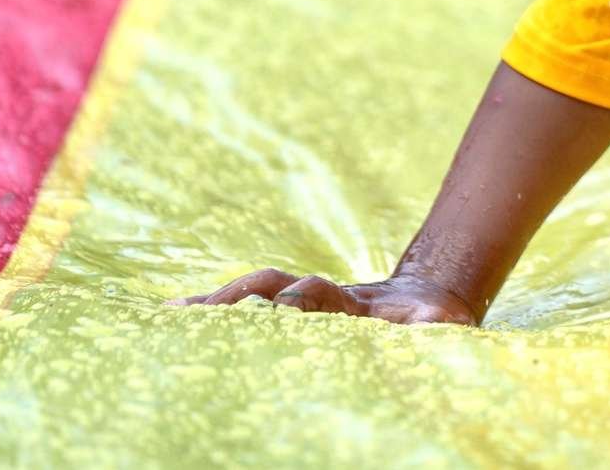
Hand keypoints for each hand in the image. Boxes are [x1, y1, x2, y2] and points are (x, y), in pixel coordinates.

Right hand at [172, 268, 477, 325]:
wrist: (430, 296)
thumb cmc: (433, 319)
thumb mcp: (440, 322)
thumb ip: (435, 322)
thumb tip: (436, 321)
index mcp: (352, 305)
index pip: (318, 296)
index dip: (300, 298)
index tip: (280, 305)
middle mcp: (319, 299)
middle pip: (272, 288)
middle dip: (240, 295)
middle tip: (198, 310)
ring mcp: (303, 304)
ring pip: (253, 295)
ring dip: (215, 304)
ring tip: (169, 316)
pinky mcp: (293, 314)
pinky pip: (248, 309)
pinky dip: (212, 312)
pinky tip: (171, 319)